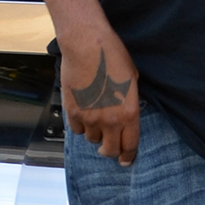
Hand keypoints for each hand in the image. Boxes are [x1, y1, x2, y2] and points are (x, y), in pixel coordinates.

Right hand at [59, 33, 139, 165]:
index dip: (128, 156)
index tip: (126, 160)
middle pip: (110, 149)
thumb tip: (126, 112)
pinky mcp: (73, 112)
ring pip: (92, 139)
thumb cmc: (112, 55)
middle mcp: (110, 119)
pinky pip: (76, 130)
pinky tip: (83, 113)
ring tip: (96, 118)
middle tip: (110, 148)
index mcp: (129, 112)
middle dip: (111, 151)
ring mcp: (89, 117)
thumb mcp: (132, 78)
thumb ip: (129, 100)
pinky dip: (80, 125)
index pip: (130, 145)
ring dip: (95, 133)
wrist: (87, 44)